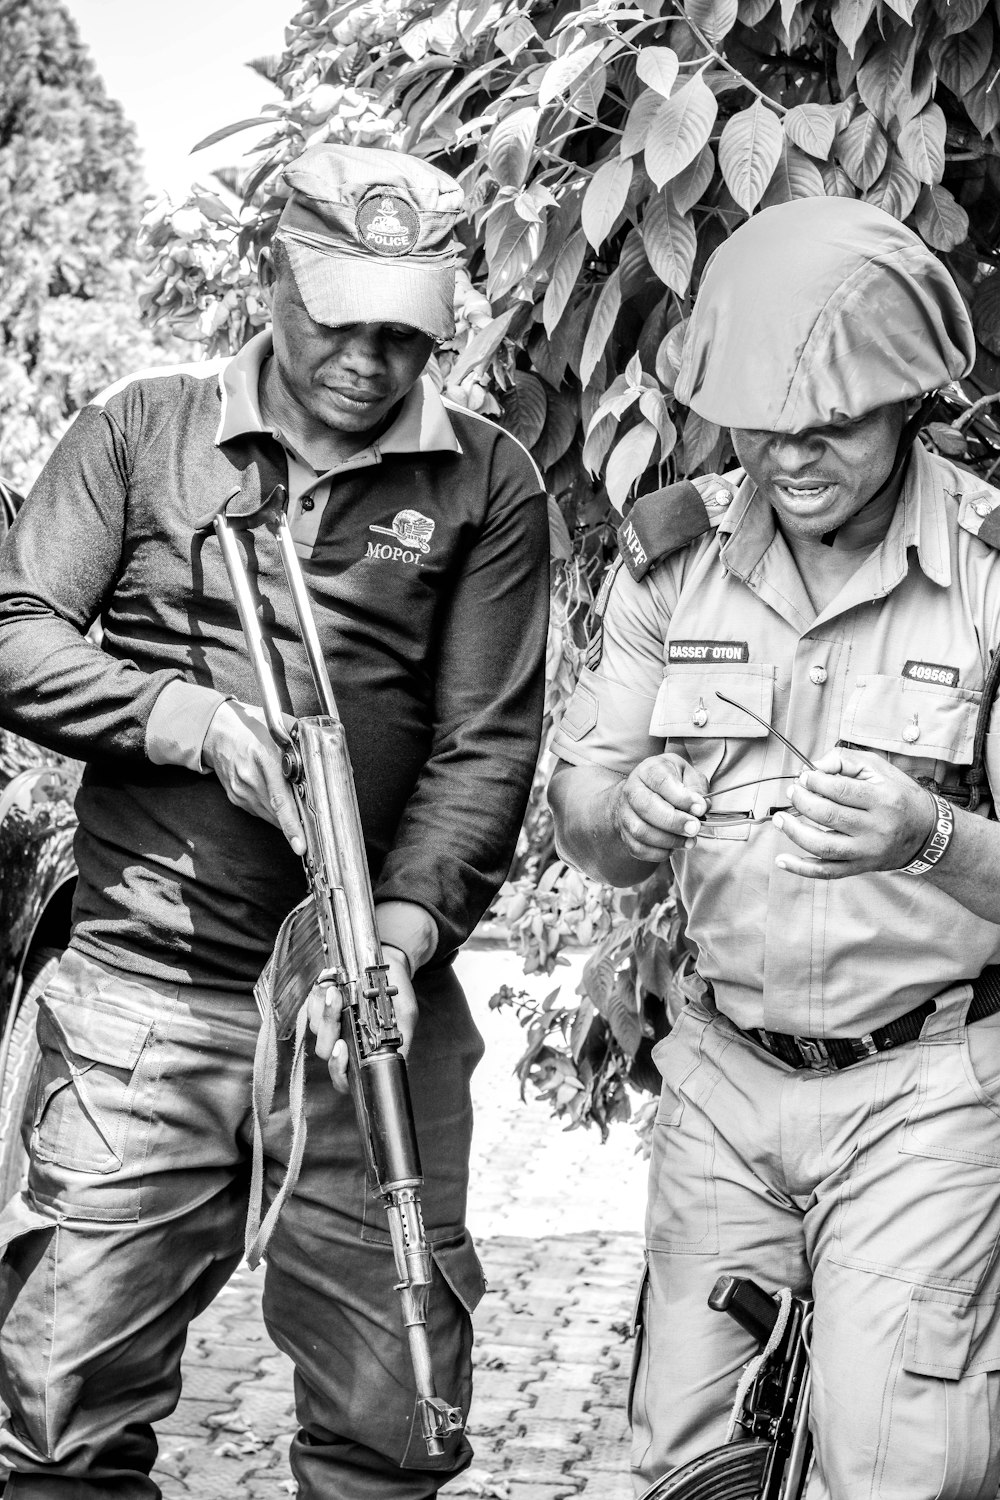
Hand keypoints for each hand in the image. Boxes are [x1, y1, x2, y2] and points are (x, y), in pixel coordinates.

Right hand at [202, 700, 305, 855]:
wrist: (219, 731)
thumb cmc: (252, 727)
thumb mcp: (282, 728)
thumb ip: (305, 745)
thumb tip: (333, 763)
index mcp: (265, 757)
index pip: (280, 798)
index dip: (291, 824)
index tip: (300, 843)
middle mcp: (250, 777)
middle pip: (276, 812)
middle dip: (295, 827)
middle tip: (310, 838)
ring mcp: (241, 790)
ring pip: (269, 816)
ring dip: (286, 820)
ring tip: (299, 820)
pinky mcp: (236, 797)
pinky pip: (260, 811)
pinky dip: (273, 812)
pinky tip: (280, 804)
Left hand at [306, 949, 417, 1093]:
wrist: (389, 965)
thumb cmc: (398, 993)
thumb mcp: (406, 1014)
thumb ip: (400, 1038)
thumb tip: (395, 1059)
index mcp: (365, 1053)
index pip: (344, 1078)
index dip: (338, 1069)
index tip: (341, 1047)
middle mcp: (345, 1042)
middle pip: (325, 1050)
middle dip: (328, 1028)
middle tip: (338, 1005)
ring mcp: (331, 1025)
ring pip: (316, 1028)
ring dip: (324, 1009)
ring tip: (337, 990)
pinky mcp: (321, 1007)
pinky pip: (311, 1008)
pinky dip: (318, 997)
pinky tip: (331, 984)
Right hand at [611, 753, 708, 862]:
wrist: (642, 792)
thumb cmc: (669, 782)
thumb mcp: (686, 774)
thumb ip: (696, 787)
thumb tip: (702, 806)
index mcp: (648, 770)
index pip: (661, 781)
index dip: (682, 797)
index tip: (700, 808)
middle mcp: (632, 790)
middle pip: (647, 807)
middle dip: (674, 821)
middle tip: (695, 828)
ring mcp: (625, 813)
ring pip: (641, 831)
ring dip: (668, 840)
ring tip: (689, 841)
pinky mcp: (625, 833)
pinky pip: (637, 848)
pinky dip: (658, 853)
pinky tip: (673, 848)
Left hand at [772, 747, 934, 879]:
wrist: (928, 834)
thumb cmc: (900, 797)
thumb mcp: (881, 769)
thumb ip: (847, 761)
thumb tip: (816, 767)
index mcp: (884, 799)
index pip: (842, 790)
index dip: (816, 781)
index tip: (805, 777)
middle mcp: (877, 828)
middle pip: (829, 815)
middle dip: (803, 801)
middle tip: (793, 792)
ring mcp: (867, 851)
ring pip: (824, 846)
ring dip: (795, 832)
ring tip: (781, 819)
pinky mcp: (861, 868)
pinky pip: (827, 872)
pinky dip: (802, 868)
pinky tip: (782, 860)